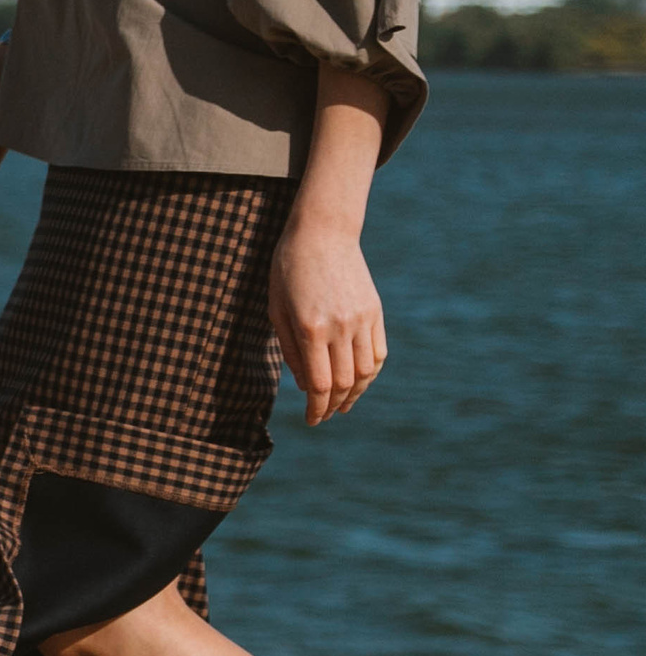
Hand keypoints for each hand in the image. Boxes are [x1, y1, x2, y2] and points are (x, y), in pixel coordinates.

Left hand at [269, 220, 384, 424]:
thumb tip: (305, 387)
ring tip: (343, 405)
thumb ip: (291, 351)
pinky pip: (378, 352)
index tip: (312, 421)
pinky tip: (358, 382)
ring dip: (355, 394)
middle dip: (333, 406)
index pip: (320, 384)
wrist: (322, 234)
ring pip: (366, 372)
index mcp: (311, 328)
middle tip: (324, 416)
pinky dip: (370, 373)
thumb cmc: (288, 272)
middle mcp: (340, 326)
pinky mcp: (375, 311)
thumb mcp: (277, 311)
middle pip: (344, 382)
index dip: (317, 409)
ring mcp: (362, 318)